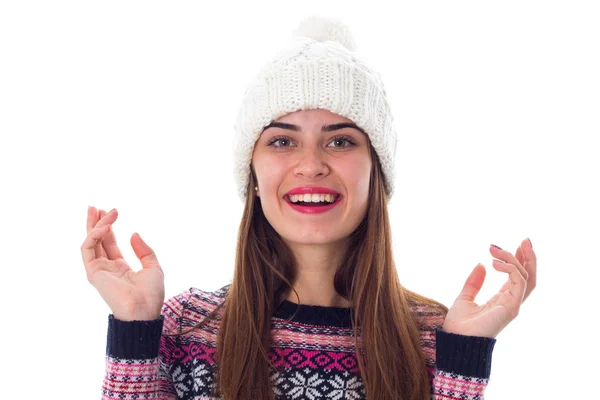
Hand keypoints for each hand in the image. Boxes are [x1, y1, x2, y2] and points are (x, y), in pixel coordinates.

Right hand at [81, 206, 164, 320]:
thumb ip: (144, 251)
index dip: (109, 228)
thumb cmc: (151, 294)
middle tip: (94, 206)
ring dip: (95, 225)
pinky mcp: (93, 272)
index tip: (112, 212)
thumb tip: (134, 233)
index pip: (109, 244)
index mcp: (120, 268)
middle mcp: (106, 268)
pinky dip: (94, 235)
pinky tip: (105, 226)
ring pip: (90, 242)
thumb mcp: (153, 267)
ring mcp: (98, 270)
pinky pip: (88, 249)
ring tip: (102, 210)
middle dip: (94, 223)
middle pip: (96, 241)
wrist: (144, 311)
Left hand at [442, 238, 536, 337]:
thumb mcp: (464, 297)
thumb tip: (480, 264)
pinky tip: (494, 262)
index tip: (517, 244)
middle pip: (529, 277)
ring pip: (526, 277)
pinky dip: (509, 268)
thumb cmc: (458, 325)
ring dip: (514, 259)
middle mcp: (511, 302)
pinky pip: (518, 282)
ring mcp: (512, 305)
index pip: (518, 278)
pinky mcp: (511, 307)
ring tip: (495, 249)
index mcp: (502, 300)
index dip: (519, 261)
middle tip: (525, 240)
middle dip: (528, 257)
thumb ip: (474, 282)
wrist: (455, 341)